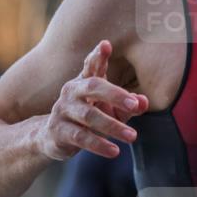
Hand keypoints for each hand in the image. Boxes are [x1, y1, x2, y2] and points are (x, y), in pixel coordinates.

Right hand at [38, 40, 148, 160]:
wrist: (52, 137)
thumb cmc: (88, 118)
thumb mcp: (110, 111)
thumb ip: (128, 106)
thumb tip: (144, 102)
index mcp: (85, 82)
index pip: (91, 65)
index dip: (98, 56)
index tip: (106, 45)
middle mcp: (72, 91)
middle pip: (92, 86)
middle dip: (115, 94)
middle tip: (135, 105)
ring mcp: (62, 110)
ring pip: (88, 115)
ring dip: (112, 126)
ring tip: (132, 136)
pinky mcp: (58, 131)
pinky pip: (80, 137)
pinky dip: (99, 144)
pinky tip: (114, 151)